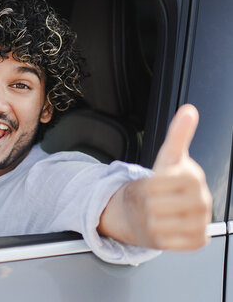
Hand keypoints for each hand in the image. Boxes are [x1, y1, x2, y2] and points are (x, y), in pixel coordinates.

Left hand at [138, 104, 211, 249]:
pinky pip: (165, 242)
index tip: (157, 182)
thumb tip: (189, 110)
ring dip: (151, 220)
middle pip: (153, 206)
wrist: (169, 206)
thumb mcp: (168, 156)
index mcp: (194, 178)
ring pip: (157, 225)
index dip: (148, 184)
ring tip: (160, 212)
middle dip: (148, 203)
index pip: (154, 185)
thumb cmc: (167, 180)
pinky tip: (166, 226)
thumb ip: (178, 134)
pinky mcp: (197, 242)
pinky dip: (159, 236)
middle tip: (157, 199)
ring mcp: (202, 223)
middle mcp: (203, 202)